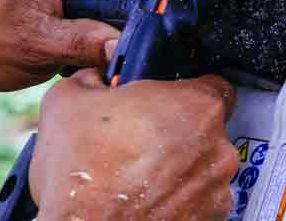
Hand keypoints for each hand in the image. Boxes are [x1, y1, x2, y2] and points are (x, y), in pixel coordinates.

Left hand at [0, 0, 132, 91]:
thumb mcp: (39, 47)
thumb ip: (89, 43)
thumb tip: (126, 47)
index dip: (115, 5)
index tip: (103, 32)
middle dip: (98, 9)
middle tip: (70, 36)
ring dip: (87, 11)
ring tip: (58, 32)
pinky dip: (76, 8)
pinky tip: (54, 23)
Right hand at [30, 69, 238, 220]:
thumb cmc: (80, 175)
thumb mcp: (67, 102)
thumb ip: (91, 79)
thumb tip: (95, 79)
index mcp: (196, 105)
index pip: (211, 85)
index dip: (184, 93)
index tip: (162, 104)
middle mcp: (219, 145)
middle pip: (206, 128)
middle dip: (178, 133)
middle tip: (141, 142)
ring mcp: (217, 186)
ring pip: (203, 166)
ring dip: (179, 168)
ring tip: (139, 176)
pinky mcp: (210, 217)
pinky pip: (199, 199)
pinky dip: (179, 199)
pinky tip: (148, 199)